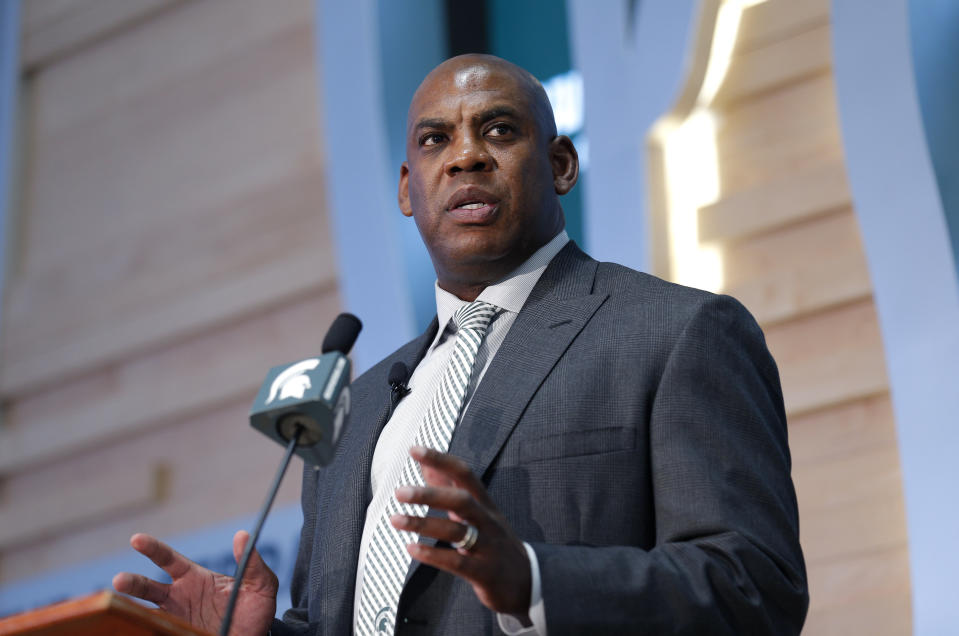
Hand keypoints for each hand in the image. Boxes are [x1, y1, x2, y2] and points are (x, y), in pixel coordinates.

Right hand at [112, 531, 277, 635]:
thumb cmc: (255, 610)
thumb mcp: (261, 585)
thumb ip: (252, 563)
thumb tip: (242, 535)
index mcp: (195, 578)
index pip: (169, 559)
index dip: (153, 548)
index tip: (136, 539)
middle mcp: (179, 597)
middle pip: (148, 587)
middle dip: (132, 583)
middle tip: (118, 581)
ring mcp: (176, 618)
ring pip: (147, 614)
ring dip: (132, 611)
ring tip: (118, 610)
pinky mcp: (175, 634)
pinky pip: (156, 631)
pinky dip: (145, 628)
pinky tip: (138, 627)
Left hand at [391, 446, 531, 618]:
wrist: (526, 580)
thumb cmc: (492, 540)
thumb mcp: (477, 512)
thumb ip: (449, 488)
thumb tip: (425, 464)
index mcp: (485, 503)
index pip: (464, 474)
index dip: (441, 460)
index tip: (414, 449)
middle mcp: (488, 521)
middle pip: (462, 501)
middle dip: (430, 495)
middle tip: (399, 492)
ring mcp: (488, 547)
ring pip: (457, 531)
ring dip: (423, 524)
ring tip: (395, 519)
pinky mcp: (484, 572)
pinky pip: (458, 562)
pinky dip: (433, 555)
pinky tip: (411, 548)